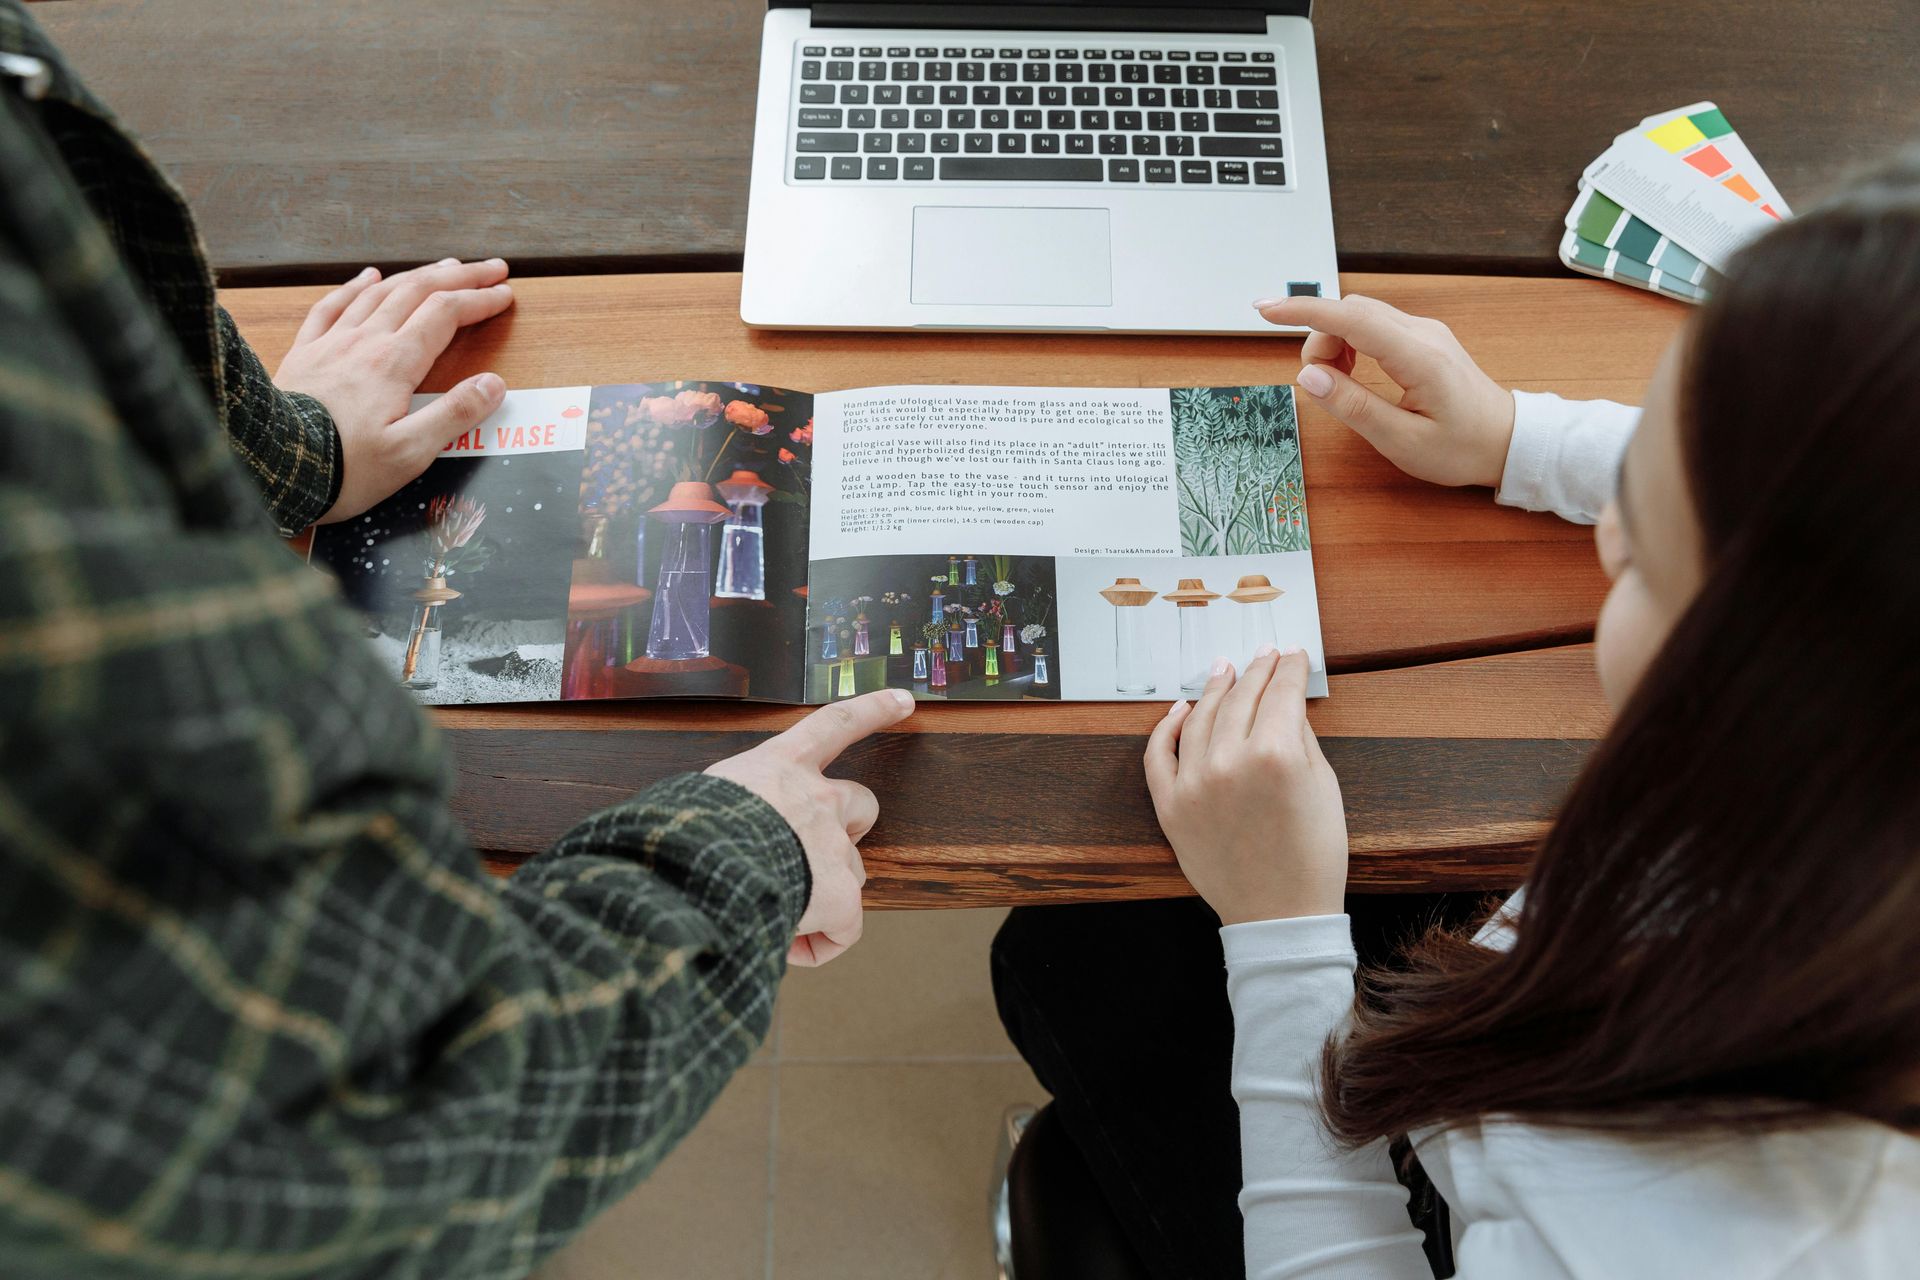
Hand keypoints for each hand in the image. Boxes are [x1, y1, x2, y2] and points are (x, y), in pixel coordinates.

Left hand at [275, 259, 516, 522]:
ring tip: (443, 266)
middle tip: (489, 267)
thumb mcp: (411, 452)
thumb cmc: (344, 467)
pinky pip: (332, 306)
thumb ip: (455, 415)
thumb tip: (494, 384)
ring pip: (380, 292)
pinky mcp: (304, 354)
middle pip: (417, 292)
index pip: (445, 314)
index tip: (504, 293)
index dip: (479, 299)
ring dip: (416, 275)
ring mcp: (331, 343)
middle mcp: (364, 341)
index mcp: (394, 363)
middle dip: (458, 276)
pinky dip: (355, 286)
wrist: (271, 467)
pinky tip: (368, 276)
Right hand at [705, 690, 914, 965]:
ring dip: (827, 891)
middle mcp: (817, 798)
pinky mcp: (841, 896)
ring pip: (853, 871)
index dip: (872, 711)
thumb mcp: (701, 797)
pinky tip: (785, 947)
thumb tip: (728, 839)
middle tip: (817, 855)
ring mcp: (833, 845)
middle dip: (850, 829)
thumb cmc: (684, 831)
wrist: (700, 865)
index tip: (903, 701)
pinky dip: (819, 943)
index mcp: (779, 764)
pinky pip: (843, 929)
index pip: (834, 725)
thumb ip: (731, 806)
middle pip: (861, 806)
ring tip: (781, 912)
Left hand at [1144, 649, 1346, 924]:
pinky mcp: (1169, 806)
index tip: (1293, 655)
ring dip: (1214, 689)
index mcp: (1276, 755)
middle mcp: (1230, 762)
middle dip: (1256, 672)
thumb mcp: (1322, 787)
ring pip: (1200, 718)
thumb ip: (1301, 737)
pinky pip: (1159, 754)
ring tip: (1224, 671)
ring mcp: (1194, 783)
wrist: (1280, 914)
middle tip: (1264, 655)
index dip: (1290, 669)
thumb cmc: (1314, 855)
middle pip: (1241, 698)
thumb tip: (1286, 701)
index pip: (1282, 693)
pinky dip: (1167, 727)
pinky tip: (1181, 708)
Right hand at [1255, 294, 1515, 489]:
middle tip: (1319, 387)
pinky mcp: (1422, 338)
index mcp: (1418, 357)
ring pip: (1360, 316)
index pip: (1350, 319)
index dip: (1303, 312)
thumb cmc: (1461, 448)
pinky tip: (1355, 377)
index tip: (1264, 310)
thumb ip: (1353, 407)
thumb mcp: (1402, 441)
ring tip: (1340, 387)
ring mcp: (1424, 331)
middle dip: (1319, 341)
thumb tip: (1309, 377)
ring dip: (1334, 344)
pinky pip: (1374, 326)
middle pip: (1350, 312)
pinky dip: (1351, 345)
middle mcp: (1422, 332)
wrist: (1508, 441)